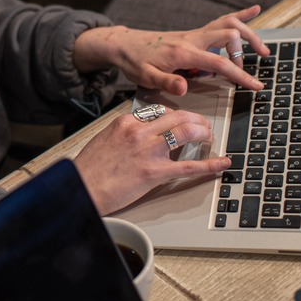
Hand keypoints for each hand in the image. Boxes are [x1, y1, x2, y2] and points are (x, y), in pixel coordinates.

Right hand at [73, 108, 230, 214]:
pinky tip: (222, 162)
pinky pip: (188, 166)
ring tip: (210, 137)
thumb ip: (126, 134)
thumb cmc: (89, 170)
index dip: (178, 116)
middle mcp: (139, 131)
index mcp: (126, 122)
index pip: (160, 112)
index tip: (184, 121)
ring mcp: (148, 150)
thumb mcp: (105, 140)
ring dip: (203, 132)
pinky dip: (210, 164)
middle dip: (196, 120)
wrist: (79, 188)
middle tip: (204, 126)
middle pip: (178, 117)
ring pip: (185, 132)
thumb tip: (143, 136)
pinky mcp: (153, 172)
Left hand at [74, 5, 270, 95]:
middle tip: (254, 69)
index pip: (219, 63)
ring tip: (262, 49)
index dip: (239, 75)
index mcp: (184, 52)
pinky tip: (254, 10)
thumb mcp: (145, 77)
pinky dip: (239, 15)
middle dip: (247, 50)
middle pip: (229, 34)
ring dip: (248, 34)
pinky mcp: (193, 34)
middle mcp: (192, 39)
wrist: (124, 44)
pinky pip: (219, 21)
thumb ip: (166, 82)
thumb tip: (184, 87)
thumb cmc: (134, 62)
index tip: (255, 85)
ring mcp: (194, 34)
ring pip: (228, 24)